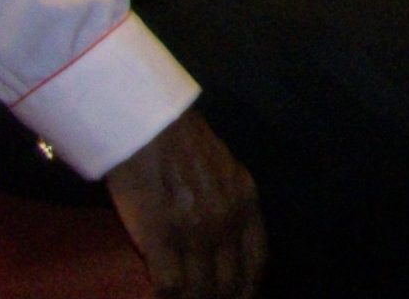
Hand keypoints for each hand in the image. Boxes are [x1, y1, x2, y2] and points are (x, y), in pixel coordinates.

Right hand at [104, 109, 266, 298]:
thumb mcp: (227, 172)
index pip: (256, 262)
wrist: (151, 126)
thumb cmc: (184, 147)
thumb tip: (231, 236)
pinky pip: (170, 286)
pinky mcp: (161, 237)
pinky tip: (159, 298)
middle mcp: (226, 221)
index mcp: (246, 204)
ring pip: (201, 291)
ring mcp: (195, 231)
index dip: (248, 290)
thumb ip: (233, 204)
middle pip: (230, 283)